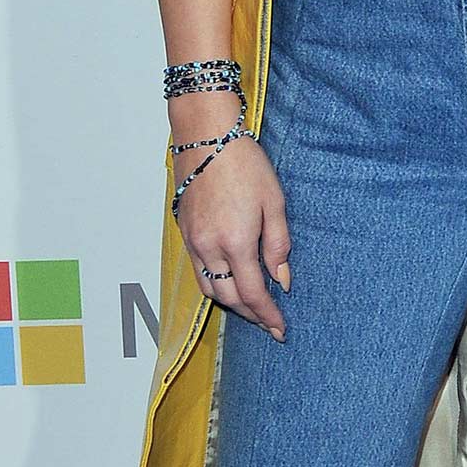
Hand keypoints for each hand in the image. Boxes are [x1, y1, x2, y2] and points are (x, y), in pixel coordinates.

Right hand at [172, 123, 290, 338]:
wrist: (206, 136)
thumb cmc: (244, 162)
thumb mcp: (275, 202)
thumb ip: (278, 245)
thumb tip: (282, 280)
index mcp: (236, 241)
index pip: (252, 294)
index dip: (267, 315)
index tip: (280, 329)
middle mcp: (210, 247)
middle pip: (228, 298)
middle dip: (250, 315)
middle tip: (270, 324)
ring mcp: (193, 241)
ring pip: (209, 288)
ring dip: (230, 304)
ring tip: (251, 307)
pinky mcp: (184, 232)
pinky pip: (198, 271)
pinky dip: (215, 284)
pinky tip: (230, 281)